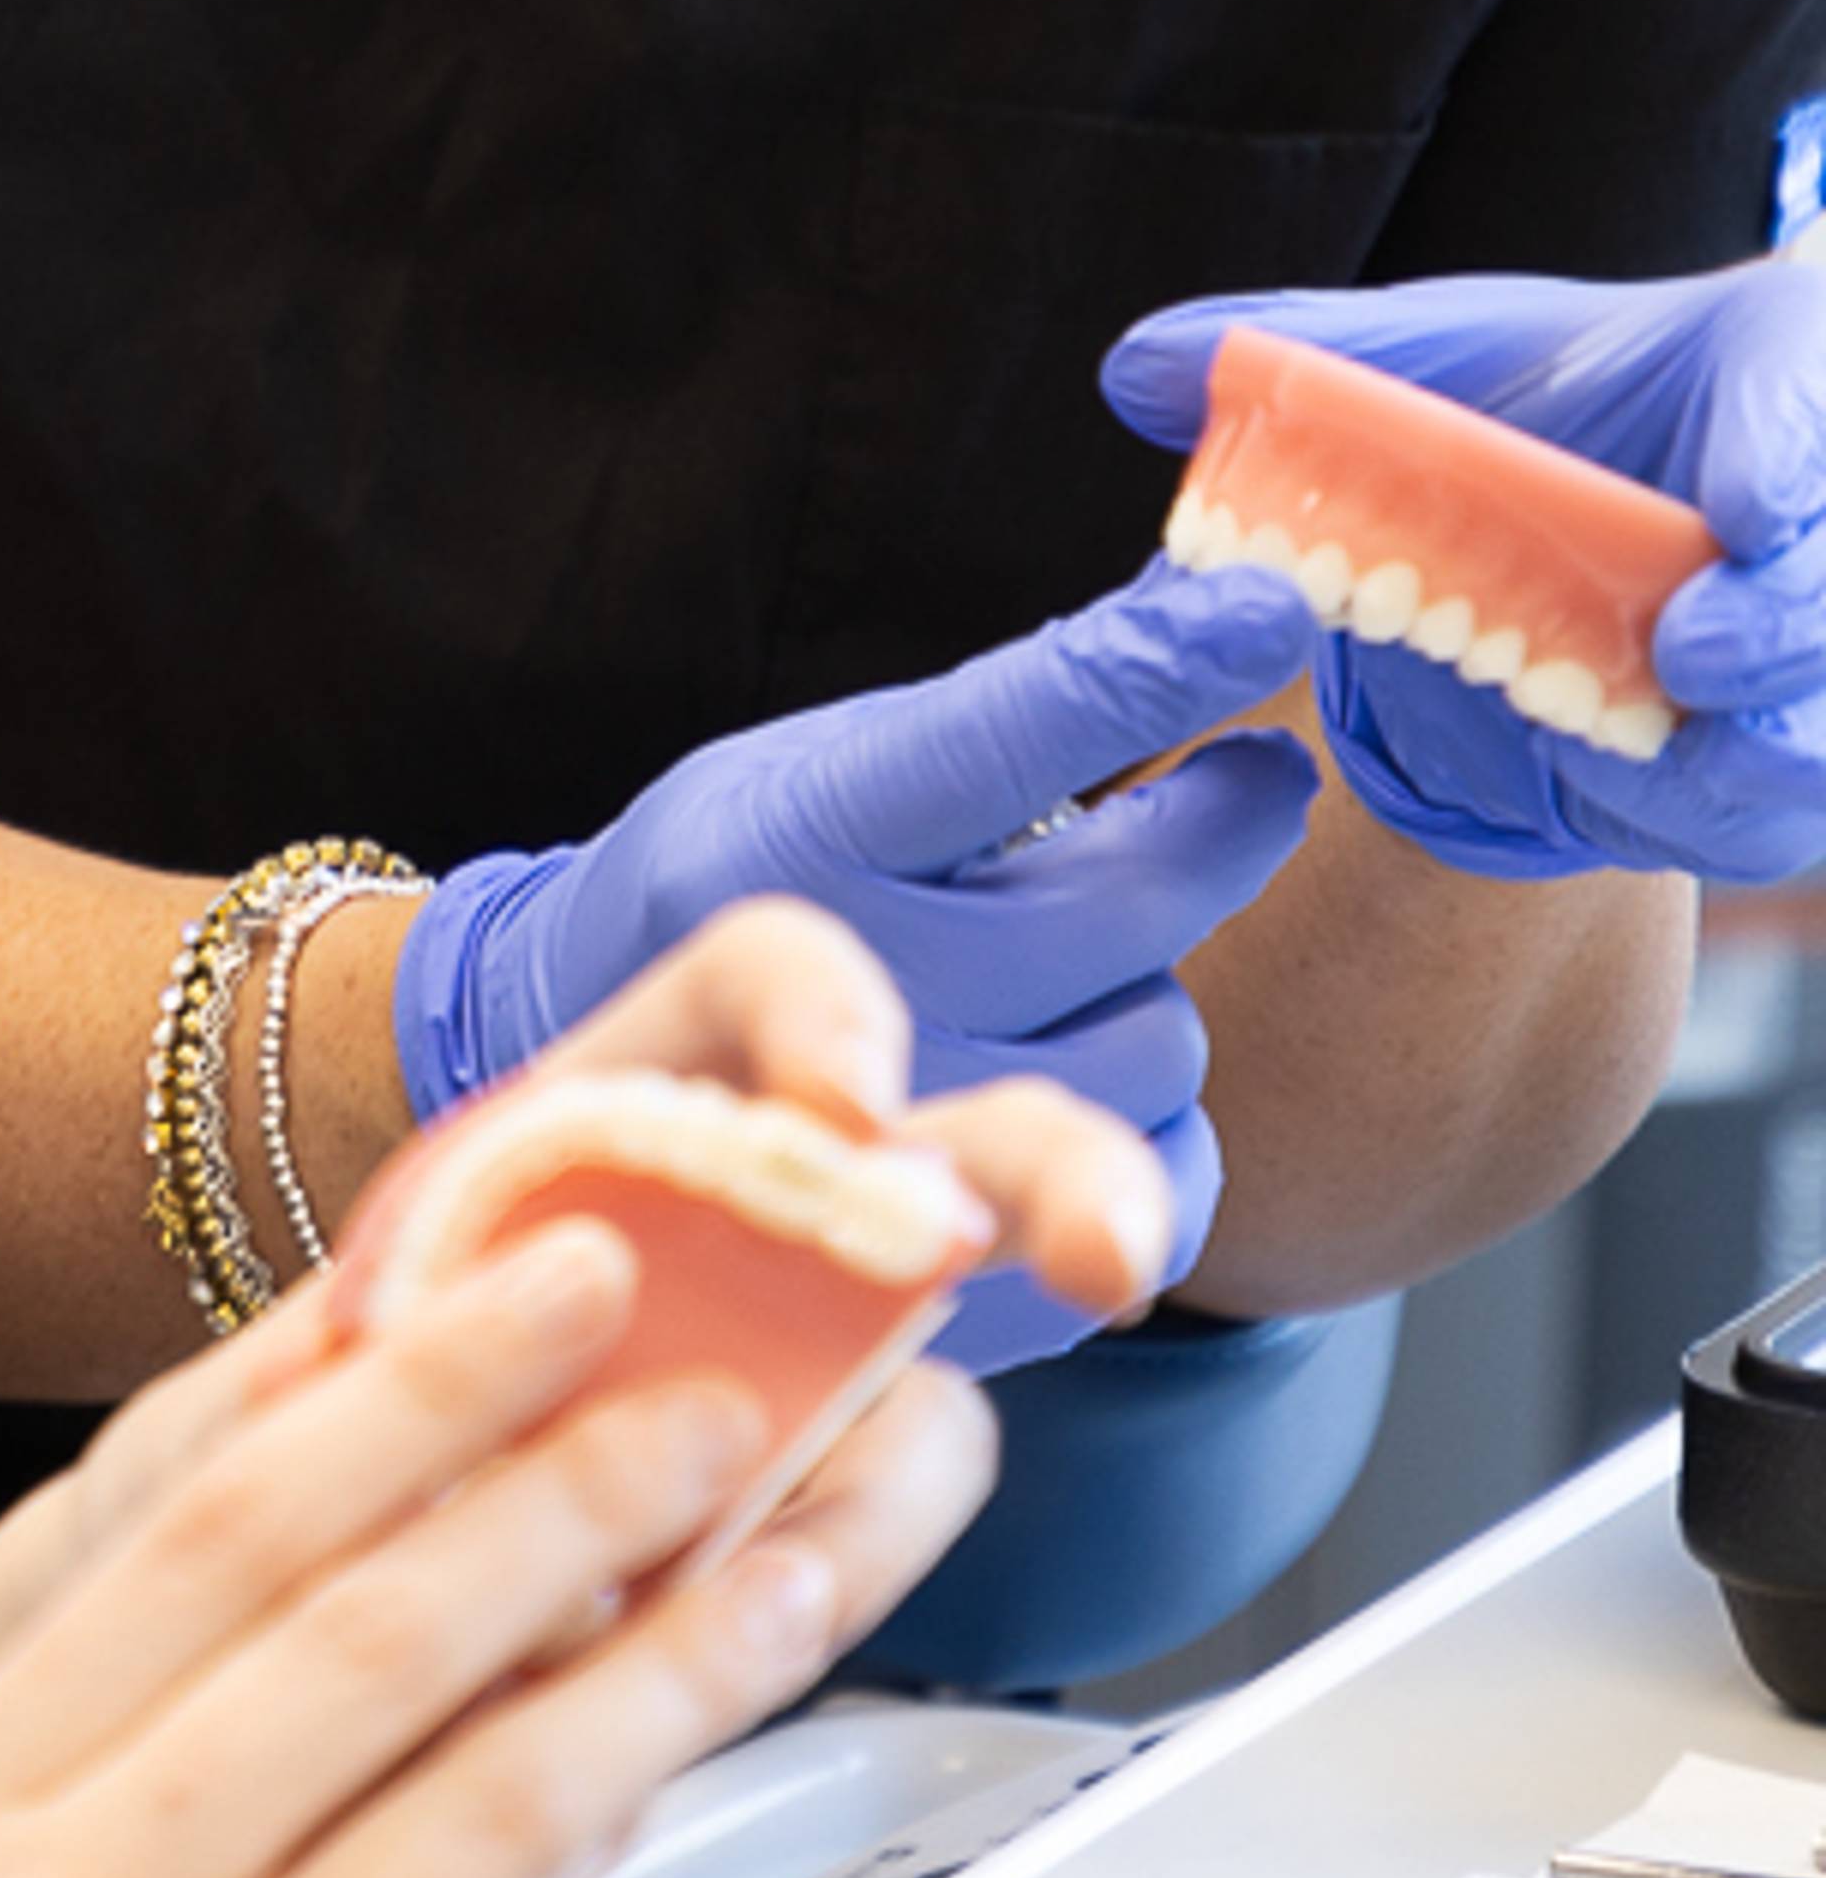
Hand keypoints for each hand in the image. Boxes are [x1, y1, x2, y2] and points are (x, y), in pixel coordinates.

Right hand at [0, 911, 1143, 1877]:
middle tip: (703, 1392)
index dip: (409, 1387)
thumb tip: (338, 1479)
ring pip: (476, 1807)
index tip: (554, 1281)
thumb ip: (107, 1722)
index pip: (215, 1535)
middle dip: (562, 1487)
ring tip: (776, 1572)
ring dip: (653, 1672)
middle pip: (361, 1638)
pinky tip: (675, 1789)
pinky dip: (594, 1871)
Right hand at [390, 567, 1318, 1367]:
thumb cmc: (740, 890)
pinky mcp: (975, 1269)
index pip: (1001, 739)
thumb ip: (996, 724)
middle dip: (1224, 820)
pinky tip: (1090, 1069)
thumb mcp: (822, 771)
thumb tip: (1196, 608)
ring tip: (1077, 962)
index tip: (1263, 609)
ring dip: (1158, 986)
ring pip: (1163, 1041)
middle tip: (1252, 780)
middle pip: (1127, 903)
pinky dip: (1167, 1126)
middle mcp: (858, 989)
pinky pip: (1172, 1182)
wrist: (615, 1107)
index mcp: (803, 838)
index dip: (1146, 671)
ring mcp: (917, 1147)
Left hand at [1104, 262, 1825, 882]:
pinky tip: (1607, 794)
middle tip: (1693, 654)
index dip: (1790, 451)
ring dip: (1755, 751)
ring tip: (1634, 753)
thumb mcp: (1432, 371)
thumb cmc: (1537, 413)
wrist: (1591, 514)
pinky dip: (1703, 812)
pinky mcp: (1796, 752)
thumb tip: (1137, 366)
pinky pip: (1778, 813)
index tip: (1742, 507)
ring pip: (1824, 727)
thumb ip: (1307, 362)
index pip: (1808, 390)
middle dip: (1793, 626)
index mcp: (1771, 361)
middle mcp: (1818, 510)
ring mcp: (1817, 647)